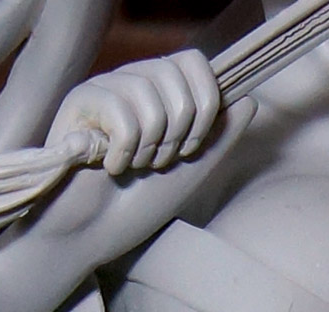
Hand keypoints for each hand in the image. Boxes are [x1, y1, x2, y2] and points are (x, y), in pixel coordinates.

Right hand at [0, 95, 255, 311]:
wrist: (95, 232)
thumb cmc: (141, 203)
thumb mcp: (195, 170)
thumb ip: (223, 135)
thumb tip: (249, 99)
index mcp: (163, 93)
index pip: (194, 62)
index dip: (205, 102)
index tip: (194, 145)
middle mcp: (135, 82)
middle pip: (176, 75)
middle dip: (180, 131)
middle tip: (162, 161)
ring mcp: (106, 89)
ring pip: (149, 93)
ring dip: (151, 144)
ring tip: (137, 166)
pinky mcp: (79, 102)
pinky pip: (120, 111)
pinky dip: (125, 150)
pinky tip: (112, 166)